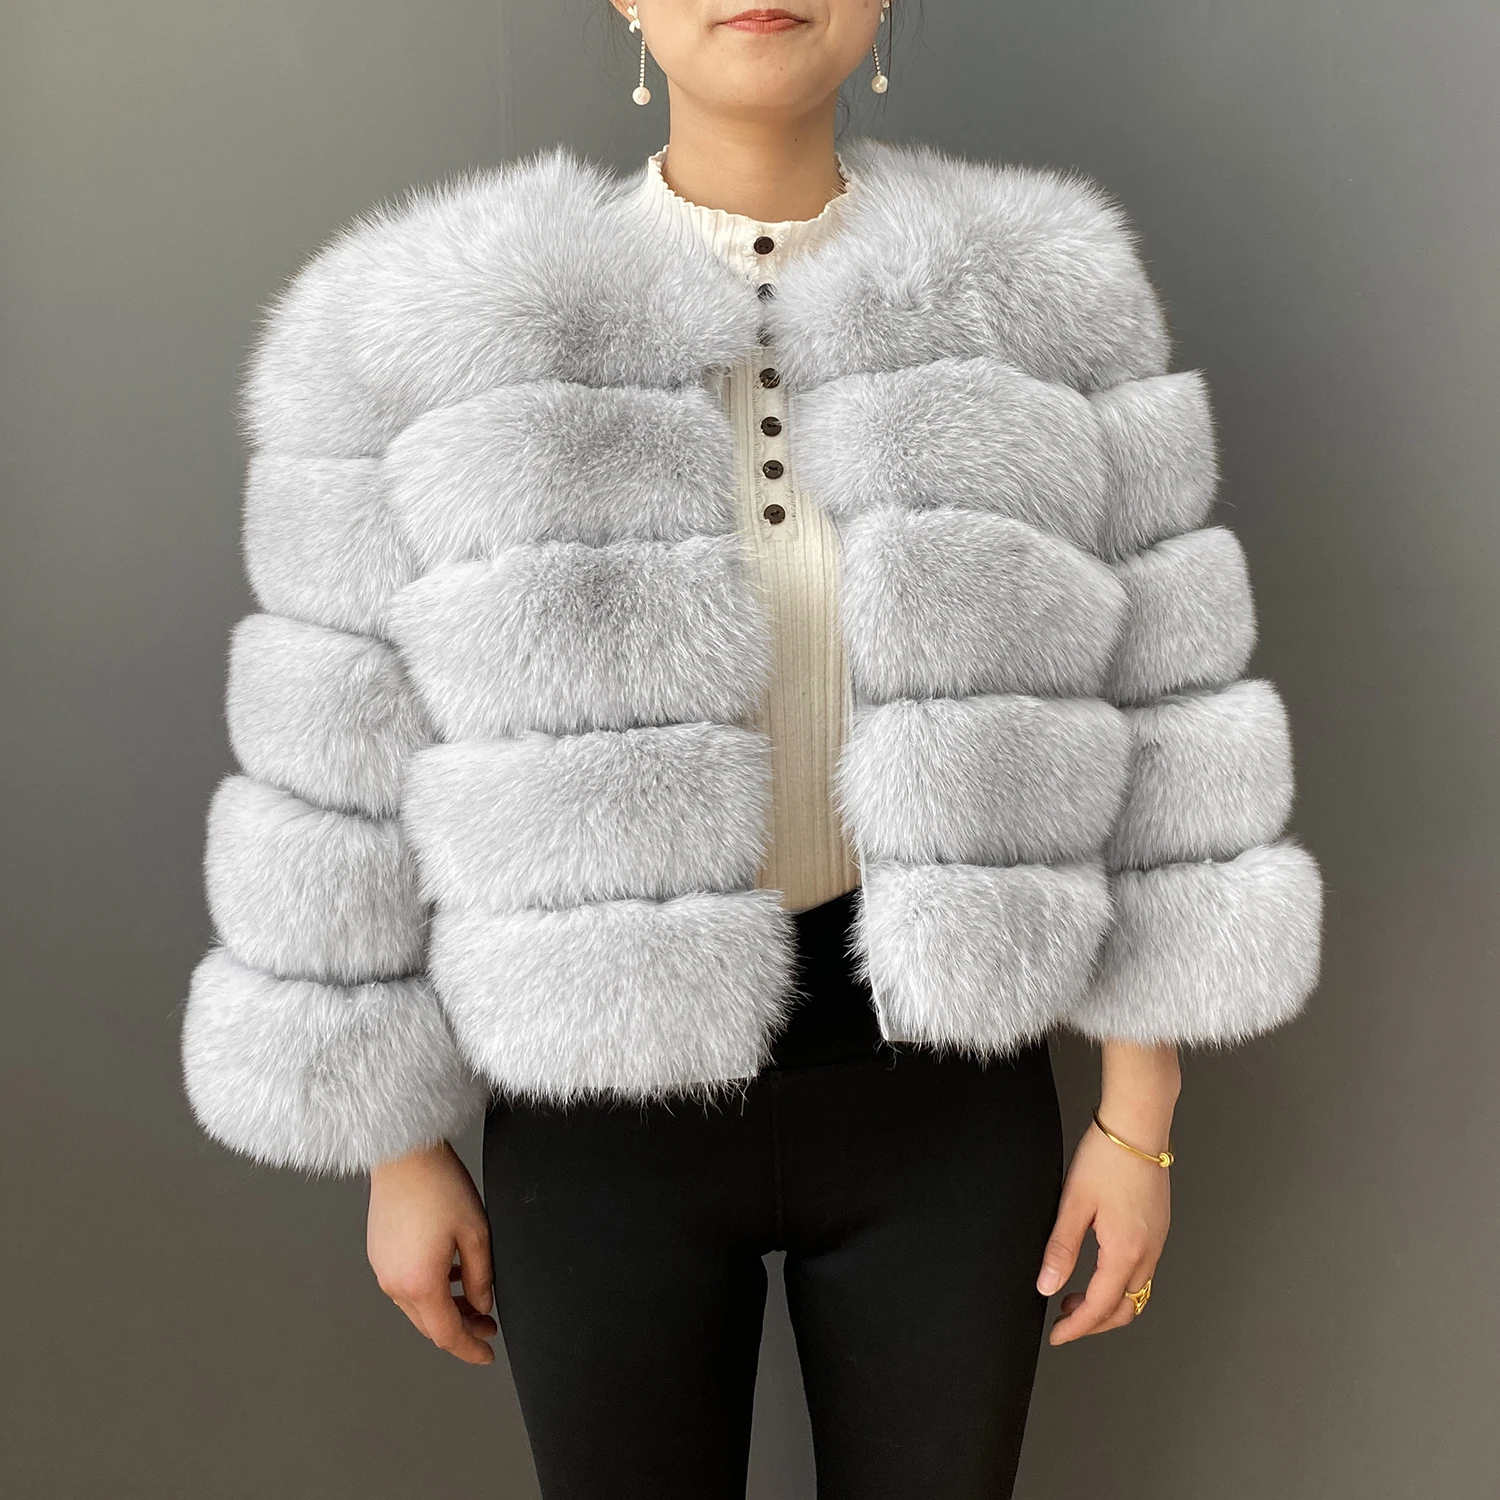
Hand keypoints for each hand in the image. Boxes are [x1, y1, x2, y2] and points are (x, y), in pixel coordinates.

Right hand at [367, 1139, 496, 1364]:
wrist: (404, 1153)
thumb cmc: (440, 1186)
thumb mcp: (476, 1233)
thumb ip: (482, 1276)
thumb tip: (484, 1305)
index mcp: (419, 1284)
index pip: (447, 1334)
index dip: (470, 1349)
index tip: (488, 1354)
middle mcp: (394, 1283)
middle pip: (430, 1325)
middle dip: (461, 1329)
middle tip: (488, 1325)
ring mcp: (382, 1269)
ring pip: (418, 1307)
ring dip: (445, 1309)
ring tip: (475, 1298)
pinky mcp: (379, 1253)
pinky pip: (406, 1286)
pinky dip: (429, 1291)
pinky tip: (451, 1275)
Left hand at [1036, 1042, 1177, 1344]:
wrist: (1139, 1123)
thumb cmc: (1105, 1158)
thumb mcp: (1074, 1203)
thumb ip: (1061, 1248)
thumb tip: (1047, 1287)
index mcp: (1125, 1251)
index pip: (1101, 1306)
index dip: (1077, 1327)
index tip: (1056, 1336)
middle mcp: (1149, 1252)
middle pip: (1126, 1308)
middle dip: (1095, 1322)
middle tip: (1063, 1320)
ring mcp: (1158, 1239)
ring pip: (1137, 1291)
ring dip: (1109, 1303)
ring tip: (1075, 1296)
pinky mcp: (1159, 1226)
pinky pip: (1143, 1271)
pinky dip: (1121, 1283)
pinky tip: (1098, 1269)